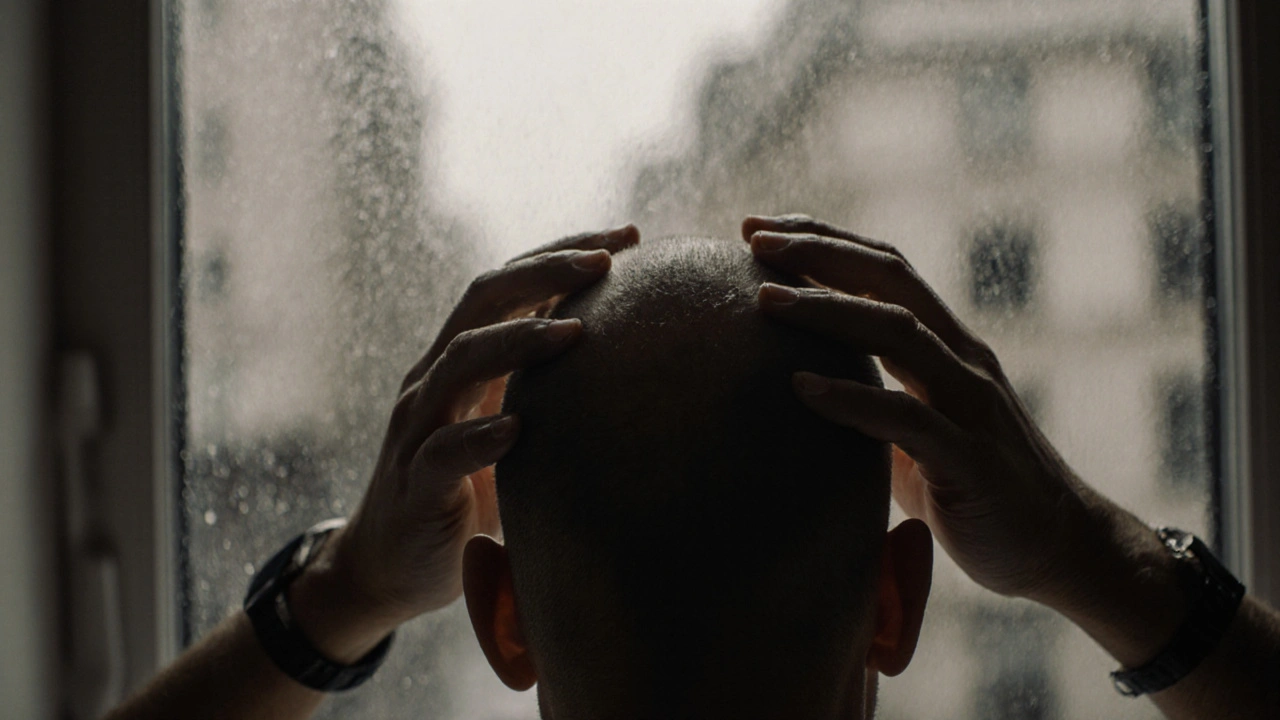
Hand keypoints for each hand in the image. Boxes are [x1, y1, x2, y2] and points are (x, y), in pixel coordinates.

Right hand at [290, 226, 639, 659]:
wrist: (389, 568)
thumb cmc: (466, 493)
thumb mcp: (510, 427)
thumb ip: (544, 390)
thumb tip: (626, 359)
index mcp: (462, 359)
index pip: (508, 284)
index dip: (560, 253)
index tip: (628, 236)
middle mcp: (435, 380)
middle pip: (482, 300)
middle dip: (545, 271)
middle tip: (608, 260)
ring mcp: (418, 429)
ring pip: (461, 363)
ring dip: (518, 341)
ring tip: (575, 332)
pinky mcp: (415, 486)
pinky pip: (442, 454)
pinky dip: (478, 439)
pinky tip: (516, 430)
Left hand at [743, 214, 1091, 600]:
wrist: (1061, 550)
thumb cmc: (972, 491)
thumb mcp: (914, 433)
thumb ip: (872, 403)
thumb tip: (798, 394)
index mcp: (947, 346)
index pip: (885, 269)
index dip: (825, 239)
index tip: (758, 229)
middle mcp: (963, 359)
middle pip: (890, 279)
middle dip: (818, 251)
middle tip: (751, 239)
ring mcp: (972, 403)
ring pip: (899, 331)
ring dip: (826, 309)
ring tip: (763, 301)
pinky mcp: (971, 459)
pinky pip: (906, 417)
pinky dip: (851, 398)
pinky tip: (800, 388)